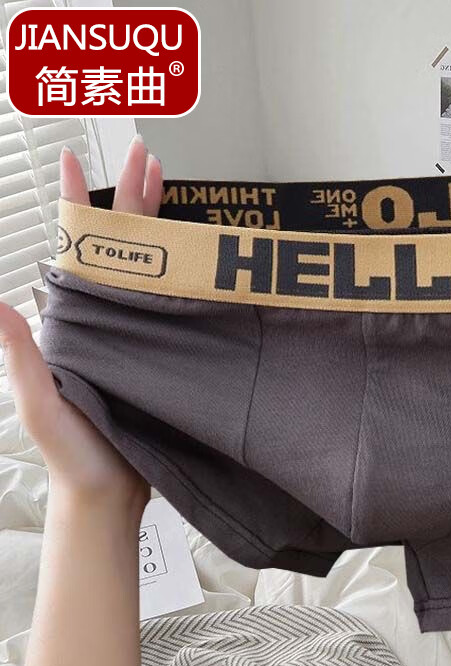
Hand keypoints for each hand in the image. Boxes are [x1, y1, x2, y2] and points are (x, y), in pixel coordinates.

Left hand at [0, 133, 162, 513]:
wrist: (111, 492)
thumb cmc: (74, 454)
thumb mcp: (41, 405)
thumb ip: (21, 356)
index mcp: (75, 322)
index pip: (77, 252)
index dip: (77, 206)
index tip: (73, 161)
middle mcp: (106, 320)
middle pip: (121, 247)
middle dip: (131, 198)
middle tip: (147, 157)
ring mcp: (137, 334)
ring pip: (151, 266)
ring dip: (160, 224)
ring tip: (168, 184)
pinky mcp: (165, 352)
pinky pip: (175, 304)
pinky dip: (187, 272)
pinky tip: (199, 252)